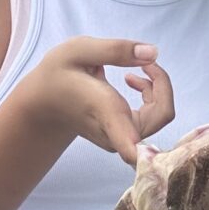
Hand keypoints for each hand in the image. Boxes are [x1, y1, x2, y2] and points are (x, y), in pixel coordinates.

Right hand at [16, 39, 175, 163]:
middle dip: (162, 83)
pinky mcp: (126, 136)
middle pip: (162, 113)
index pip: (131, 145)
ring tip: (132, 73)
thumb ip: (115, 50)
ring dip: (156, 87)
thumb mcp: (78, 51)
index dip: (151, 154)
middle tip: (143, 63)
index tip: (163, 159)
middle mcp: (116, 132)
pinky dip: (152, 94)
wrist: (45, 103)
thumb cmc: (58, 75)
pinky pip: (155, 116)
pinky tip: (132, 81)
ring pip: (161, 114)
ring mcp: (122, 138)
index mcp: (105, 111)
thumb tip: (153, 53)